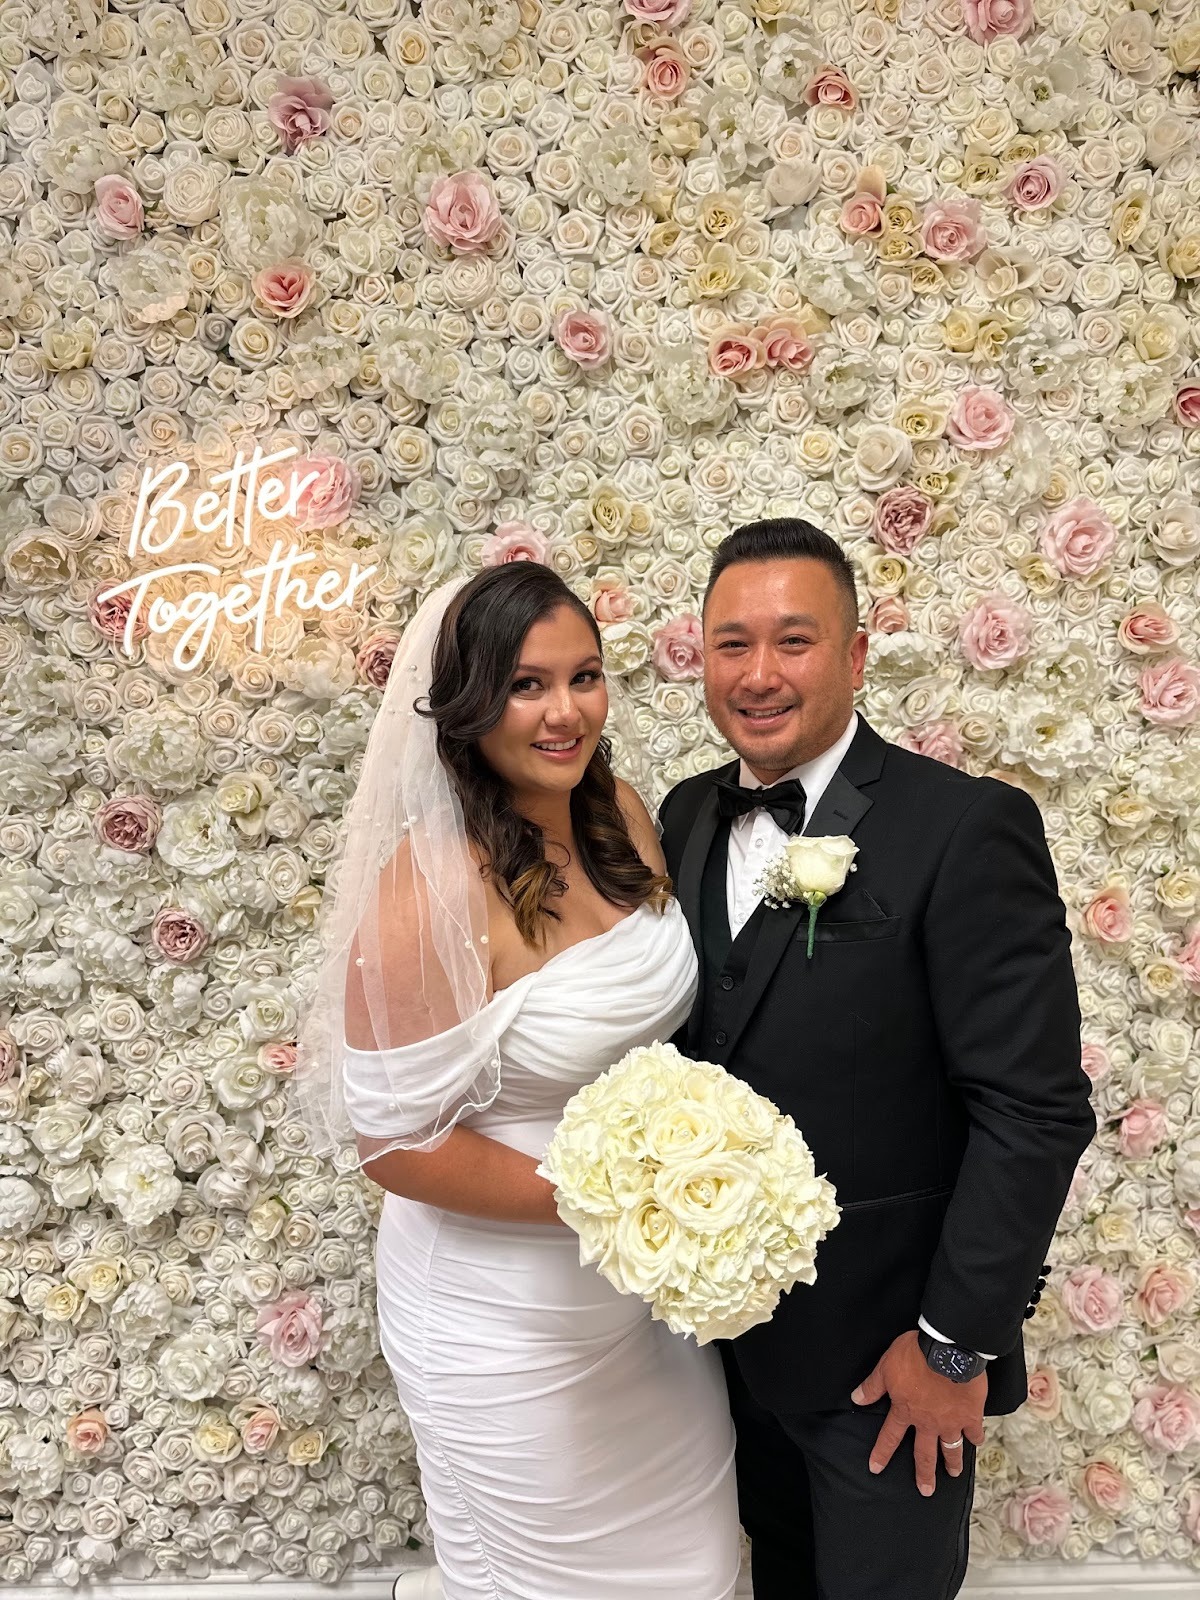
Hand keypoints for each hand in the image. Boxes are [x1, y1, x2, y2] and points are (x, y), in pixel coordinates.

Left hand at [851, 1330, 985, 1497]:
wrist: (949, 1349)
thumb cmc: (915, 1355)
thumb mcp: (886, 1366)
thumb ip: (873, 1386)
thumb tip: (856, 1399)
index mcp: (906, 1411)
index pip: (890, 1437)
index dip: (881, 1453)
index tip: (876, 1469)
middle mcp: (928, 1422)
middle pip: (924, 1454)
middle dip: (924, 1474)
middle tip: (926, 1491)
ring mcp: (951, 1421)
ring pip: (951, 1448)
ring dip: (953, 1463)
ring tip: (954, 1474)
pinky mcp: (971, 1415)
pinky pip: (975, 1432)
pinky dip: (976, 1438)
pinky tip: (977, 1443)